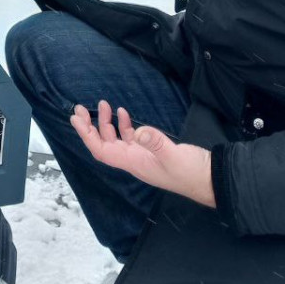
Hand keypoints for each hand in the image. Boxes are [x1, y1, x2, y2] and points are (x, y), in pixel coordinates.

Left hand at [70, 101, 214, 208]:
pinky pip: (131, 138)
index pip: (101, 151)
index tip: (75, 119)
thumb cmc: (190, 172)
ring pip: (117, 139)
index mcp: (133, 164)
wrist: (209, 179)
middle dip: (90, 127)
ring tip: (103, 104)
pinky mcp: (152, 151)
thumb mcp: (172, 155)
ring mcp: (142, 156)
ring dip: (107, 123)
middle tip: (79, 109)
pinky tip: (123, 112)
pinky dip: (124, 125)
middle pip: (104, 144)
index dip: (86, 136)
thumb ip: (155, 142)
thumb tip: (138, 131)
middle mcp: (133, 161)